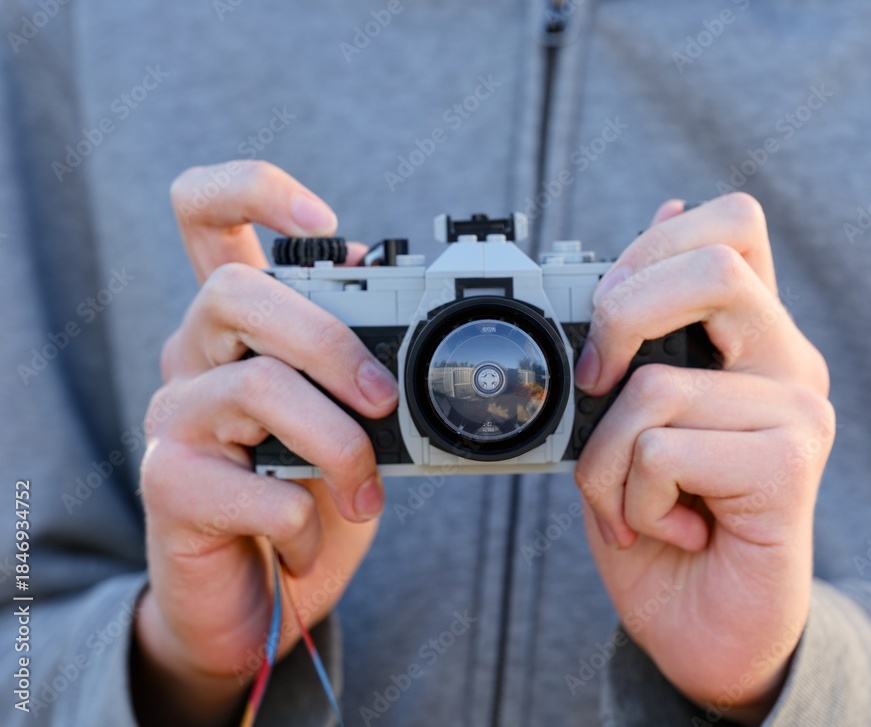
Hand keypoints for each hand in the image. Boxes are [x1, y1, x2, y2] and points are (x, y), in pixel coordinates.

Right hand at [132, 161, 396, 726]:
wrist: (261, 594)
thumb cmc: (306, 496)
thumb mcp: (346, 416)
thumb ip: (351, 351)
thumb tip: (375, 272)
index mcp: (238, 326)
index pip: (205, 216)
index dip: (254, 191)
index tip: (326, 220)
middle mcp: (194, 357)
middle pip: (236, 292)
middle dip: (332, 343)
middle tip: (384, 400)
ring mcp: (174, 418)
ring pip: (259, 386)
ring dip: (341, 444)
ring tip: (365, 493)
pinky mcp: (167, 484)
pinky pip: (258, 485)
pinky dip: (309, 519)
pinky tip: (308, 538)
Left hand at [574, 193, 834, 723]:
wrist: (700, 627)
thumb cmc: (660, 519)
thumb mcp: (625, 415)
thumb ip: (643, 328)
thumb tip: (660, 212)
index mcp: (748, 338)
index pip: (730, 225)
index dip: (652, 246)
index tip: (605, 314)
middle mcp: (785, 362)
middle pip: (715, 260)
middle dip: (619, 314)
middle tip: (597, 384)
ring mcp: (796, 411)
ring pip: (656, 382)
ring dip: (604, 458)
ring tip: (632, 503)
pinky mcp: (791, 466)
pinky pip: (662, 448)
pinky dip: (630, 500)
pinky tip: (668, 527)